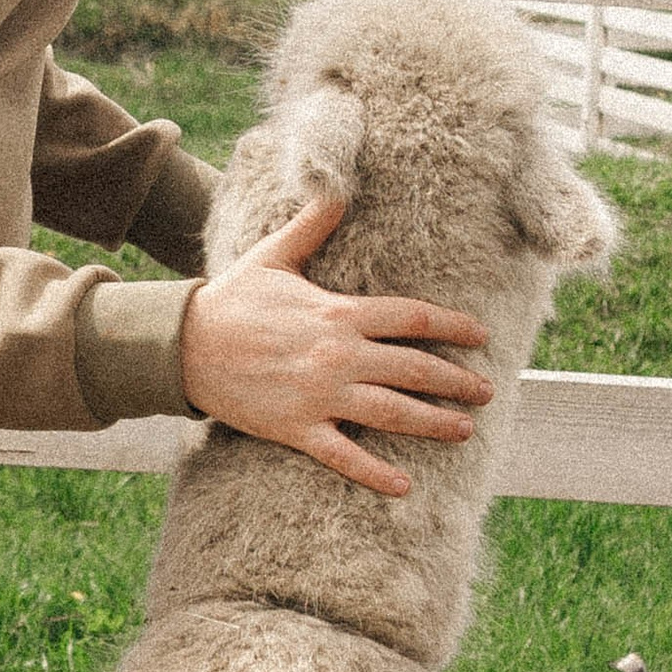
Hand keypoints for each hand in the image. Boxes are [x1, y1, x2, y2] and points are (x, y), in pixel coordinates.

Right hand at [180, 192, 493, 497]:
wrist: (183, 345)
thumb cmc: (232, 298)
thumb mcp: (274, 255)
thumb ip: (313, 224)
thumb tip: (338, 185)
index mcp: (338, 313)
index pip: (410, 318)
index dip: (452, 327)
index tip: (481, 336)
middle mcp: (336, 356)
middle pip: (413, 369)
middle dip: (456, 383)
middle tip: (488, 393)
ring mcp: (318, 396)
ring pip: (390, 413)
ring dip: (432, 424)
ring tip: (464, 431)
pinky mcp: (296, 428)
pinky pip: (343, 456)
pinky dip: (374, 474)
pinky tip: (404, 486)